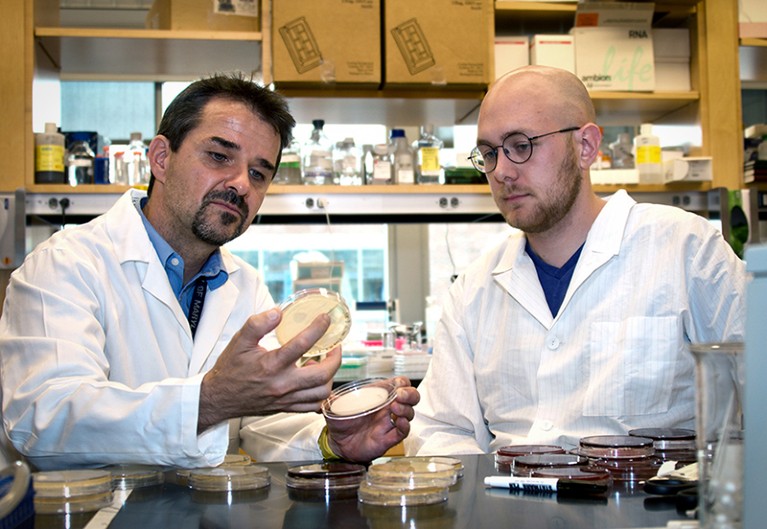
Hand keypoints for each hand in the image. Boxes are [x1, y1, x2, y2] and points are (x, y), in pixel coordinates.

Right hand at [197, 307, 341, 432]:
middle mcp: (282, 384)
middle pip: (321, 374)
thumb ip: (257, 324)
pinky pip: (313, 406)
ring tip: (326, 363)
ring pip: (321, 392)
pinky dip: (321, 393)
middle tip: (334, 346)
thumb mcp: (239, 341)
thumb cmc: (230, 369)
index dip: (318, 328)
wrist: (219, 398)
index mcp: (271, 365)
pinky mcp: (286, 407)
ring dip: (330, 376)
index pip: (302, 344)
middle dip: (334, 358)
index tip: (326, 318)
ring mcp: (286, 398)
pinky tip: (317, 381)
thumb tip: (278, 312)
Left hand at [325, 376, 419, 462]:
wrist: (336, 443)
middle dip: (410, 394)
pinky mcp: (388, 438)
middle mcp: (387, 408)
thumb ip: (336, 394)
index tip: (398, 384)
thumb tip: (329, 386)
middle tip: (400, 395)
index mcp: (378, 395)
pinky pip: (403, 432)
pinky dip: (405, 426)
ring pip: (409, 413)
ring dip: (406, 409)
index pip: (400, 384)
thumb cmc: (340, 421)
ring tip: (395, 408)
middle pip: (411, 397)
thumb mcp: (337, 403)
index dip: (403, 382)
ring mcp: (389, 423)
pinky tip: (400, 422)